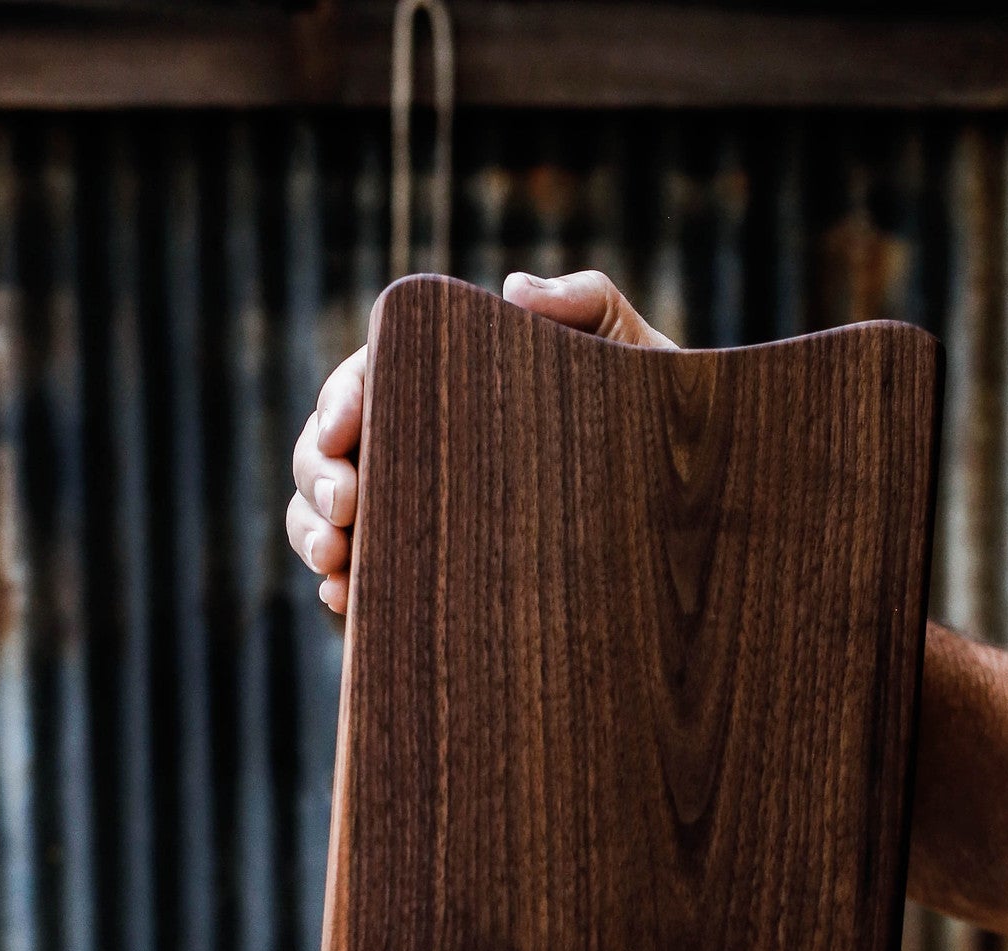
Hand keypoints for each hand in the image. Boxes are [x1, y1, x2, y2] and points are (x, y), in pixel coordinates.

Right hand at [286, 269, 674, 614]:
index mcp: (449, 383)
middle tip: (343, 511)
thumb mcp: (636, 356)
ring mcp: (419, 512)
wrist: (695, 512)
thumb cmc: (658, 419)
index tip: (345, 427)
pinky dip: (344, 588)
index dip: (342, 401)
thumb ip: (588, 307)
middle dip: (318, 476)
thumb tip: (515, 290)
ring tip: (334, 565)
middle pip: (331, 449)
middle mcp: (421, 446)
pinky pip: (366, 581)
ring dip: (313, 533)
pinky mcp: (429, 574)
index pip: (371, 378)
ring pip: (330, 515)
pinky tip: (347, 603)